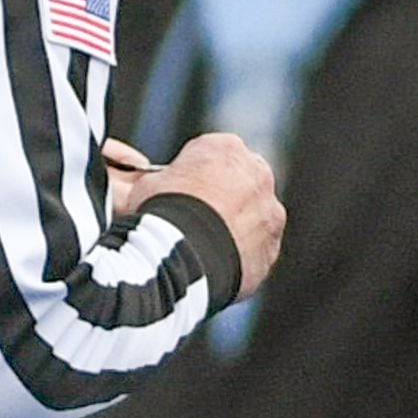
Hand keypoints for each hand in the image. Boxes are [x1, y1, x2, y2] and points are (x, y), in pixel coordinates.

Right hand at [104, 130, 282, 300]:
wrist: (181, 256)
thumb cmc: (158, 215)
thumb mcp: (146, 185)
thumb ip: (163, 180)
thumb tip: (155, 188)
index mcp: (226, 148)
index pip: (213, 157)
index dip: (192, 177)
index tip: (176, 195)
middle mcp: (258, 173)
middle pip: (240, 184)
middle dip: (222, 200)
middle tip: (191, 223)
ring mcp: (270, 212)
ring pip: (252, 220)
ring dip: (233, 231)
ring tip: (200, 252)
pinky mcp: (270, 248)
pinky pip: (254, 253)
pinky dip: (237, 260)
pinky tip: (210, 269)